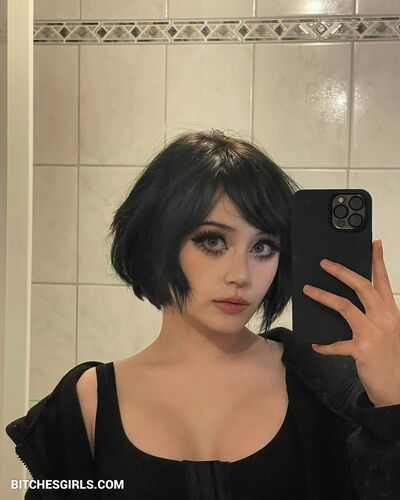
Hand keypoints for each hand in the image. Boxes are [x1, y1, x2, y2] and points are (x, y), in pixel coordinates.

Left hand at [303, 239, 399, 407]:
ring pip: (344, 306)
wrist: (398, 388)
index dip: (378, 261)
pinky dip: (325, 345)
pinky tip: (316, 345)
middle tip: (324, 263)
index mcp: (392, 311)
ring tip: (308, 290)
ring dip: (323, 296)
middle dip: (341, 272)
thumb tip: (351, 300)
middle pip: (361, 287)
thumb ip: (376, 314)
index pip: (383, 281)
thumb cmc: (392, 357)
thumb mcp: (390, 330)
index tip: (374, 244)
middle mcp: (384, 318)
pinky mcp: (361, 350)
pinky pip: (337, 344)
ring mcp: (373, 333)